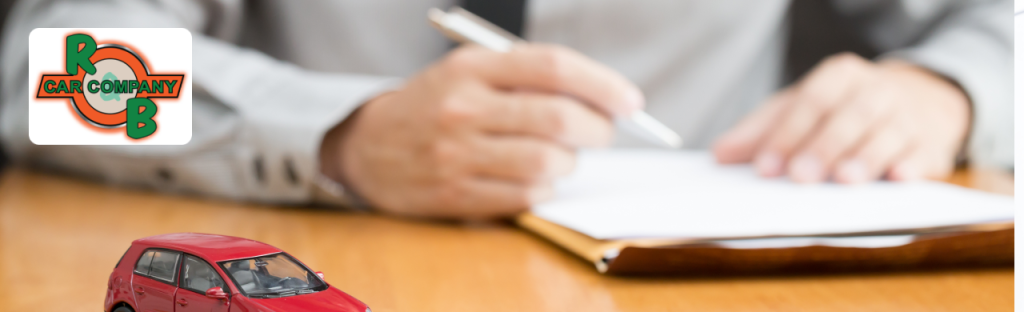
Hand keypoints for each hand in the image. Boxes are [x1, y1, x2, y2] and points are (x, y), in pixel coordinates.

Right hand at [320, 44, 643, 218]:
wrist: (368, 147)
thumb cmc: (434, 106)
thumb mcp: (469, 70)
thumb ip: (527, 76)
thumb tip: (602, 98)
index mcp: (471, 67)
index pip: (553, 67)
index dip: (602, 84)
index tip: (630, 100)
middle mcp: (463, 108)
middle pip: (559, 119)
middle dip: (598, 129)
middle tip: (602, 132)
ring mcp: (457, 155)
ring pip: (548, 163)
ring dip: (569, 163)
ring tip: (560, 156)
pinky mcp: (455, 195)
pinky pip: (524, 197)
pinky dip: (542, 190)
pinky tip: (533, 179)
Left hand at [713, 53, 969, 182]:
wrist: (918, 99)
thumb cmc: (843, 109)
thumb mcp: (800, 108)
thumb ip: (761, 131)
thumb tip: (720, 155)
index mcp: (838, 77)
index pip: (809, 104)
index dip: (785, 136)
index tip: (765, 167)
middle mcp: (875, 91)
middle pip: (848, 117)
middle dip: (823, 148)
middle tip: (801, 177)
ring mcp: (907, 116)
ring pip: (887, 133)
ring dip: (865, 158)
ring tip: (845, 180)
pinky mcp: (932, 143)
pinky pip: (923, 153)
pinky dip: (913, 165)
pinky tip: (898, 178)